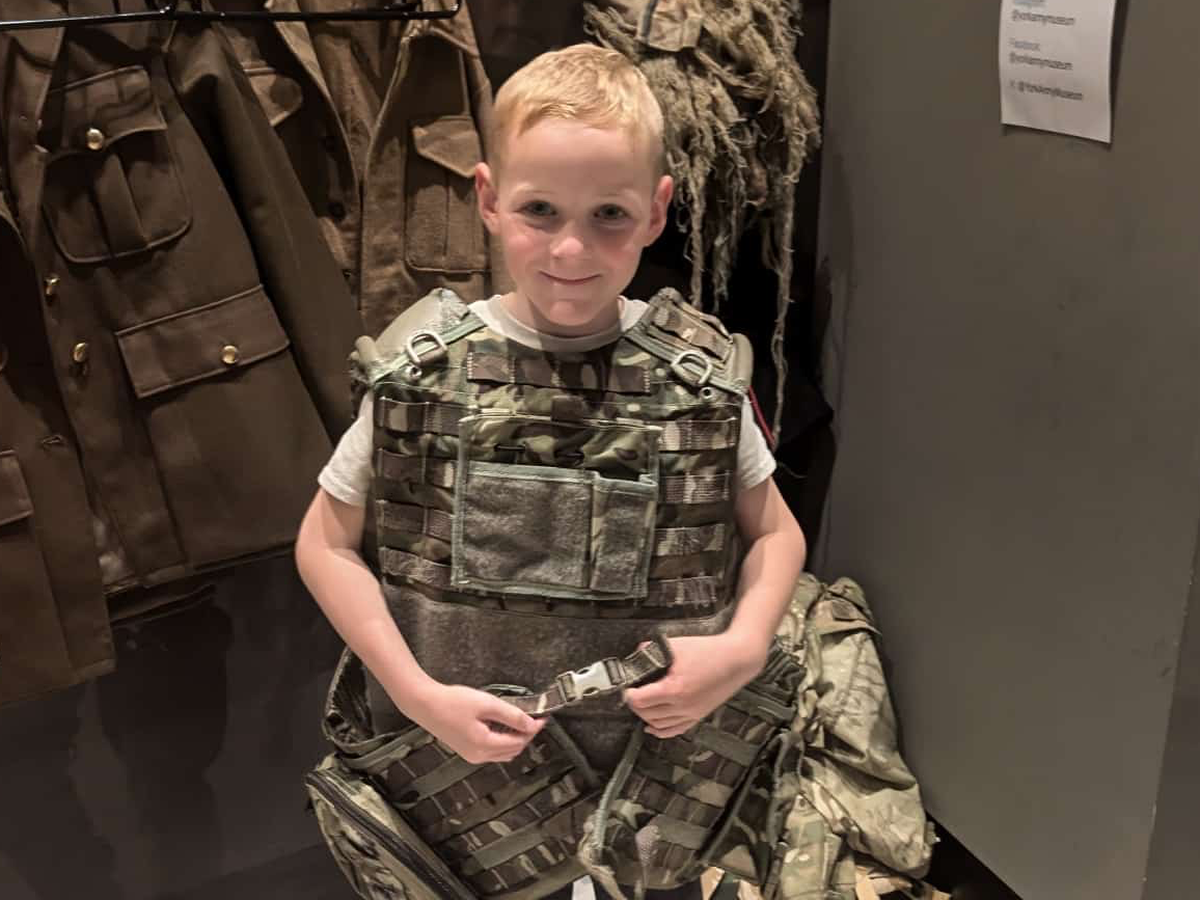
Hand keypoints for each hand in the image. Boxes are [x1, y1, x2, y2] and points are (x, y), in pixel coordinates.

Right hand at [407, 683, 545, 764]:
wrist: (424, 704)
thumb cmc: (451, 702)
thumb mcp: (486, 704)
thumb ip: (511, 715)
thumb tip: (530, 723)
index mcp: (484, 745)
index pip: (518, 742)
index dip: (532, 730)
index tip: (542, 718)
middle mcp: (478, 755)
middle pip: (512, 750)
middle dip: (525, 735)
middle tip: (533, 718)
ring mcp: (471, 755)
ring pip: (502, 753)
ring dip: (514, 739)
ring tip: (518, 720)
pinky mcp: (466, 749)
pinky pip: (491, 751)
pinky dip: (501, 741)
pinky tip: (501, 725)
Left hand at [622, 633, 767, 738]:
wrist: (738, 659)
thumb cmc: (712, 652)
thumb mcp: (678, 645)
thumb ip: (654, 650)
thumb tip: (639, 652)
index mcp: (675, 689)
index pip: (640, 700)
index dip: (629, 694)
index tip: (627, 688)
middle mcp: (682, 705)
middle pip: (647, 714)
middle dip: (635, 704)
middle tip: (632, 693)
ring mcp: (691, 713)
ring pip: (659, 725)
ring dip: (646, 717)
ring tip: (640, 706)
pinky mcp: (698, 715)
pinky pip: (675, 730)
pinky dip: (661, 731)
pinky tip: (652, 727)